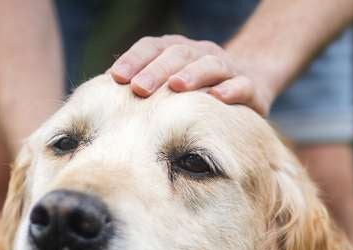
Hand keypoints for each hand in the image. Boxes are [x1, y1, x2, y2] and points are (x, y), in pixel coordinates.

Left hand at [109, 35, 273, 116]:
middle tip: (139, 88)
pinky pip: (242, 85)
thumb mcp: (169, 87)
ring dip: (192, 75)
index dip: (134, 59)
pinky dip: (231, 89)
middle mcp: (200, 53)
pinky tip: (218, 97)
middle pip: (178, 54)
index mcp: (177, 50)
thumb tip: (101, 100)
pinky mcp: (251, 86)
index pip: (152, 47)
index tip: (116, 78)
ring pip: (210, 64)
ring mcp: (227, 67)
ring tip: (176, 87)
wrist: (251, 82)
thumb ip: (142, 88)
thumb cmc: (196, 91)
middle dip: (157, 70)